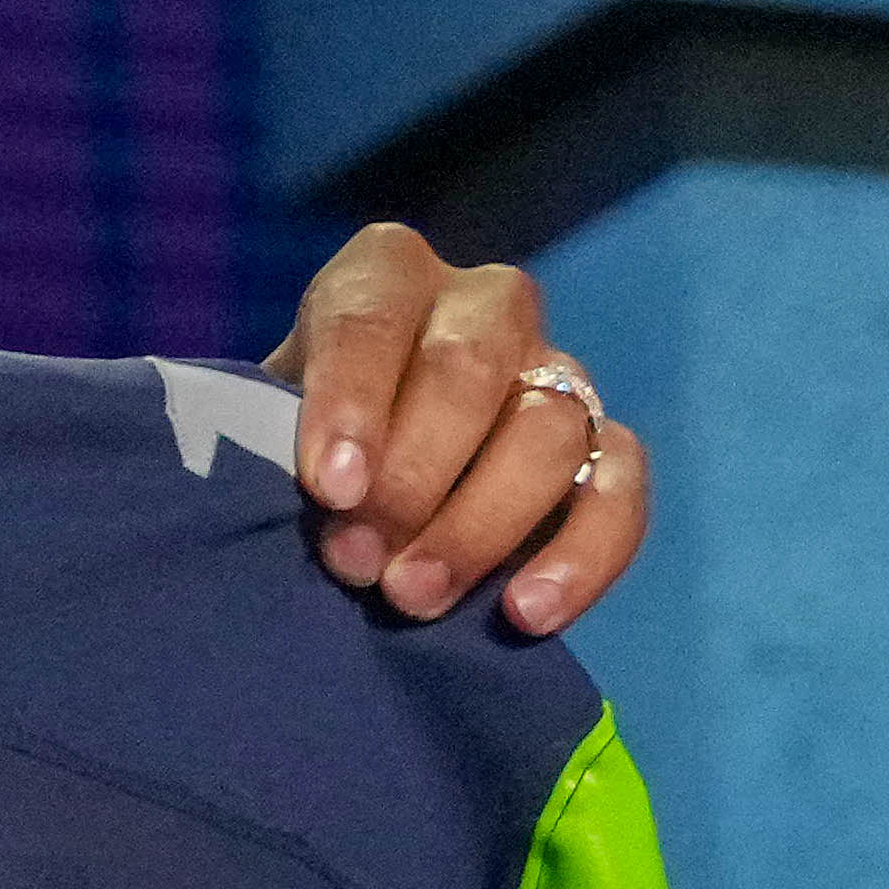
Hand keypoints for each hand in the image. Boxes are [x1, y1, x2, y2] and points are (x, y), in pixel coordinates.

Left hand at [287, 224, 648, 634]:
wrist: (352, 499)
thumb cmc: (299, 451)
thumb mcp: (268, 431)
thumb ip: (279, 445)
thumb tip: (319, 500)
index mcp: (386, 274)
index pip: (372, 313)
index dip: (351, 398)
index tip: (330, 487)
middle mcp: (482, 307)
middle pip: (470, 366)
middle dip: (411, 474)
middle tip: (356, 560)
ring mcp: (554, 373)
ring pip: (548, 430)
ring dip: (478, 526)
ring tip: (412, 597)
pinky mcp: (604, 448)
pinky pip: (621, 491)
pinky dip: (581, 556)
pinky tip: (525, 614)